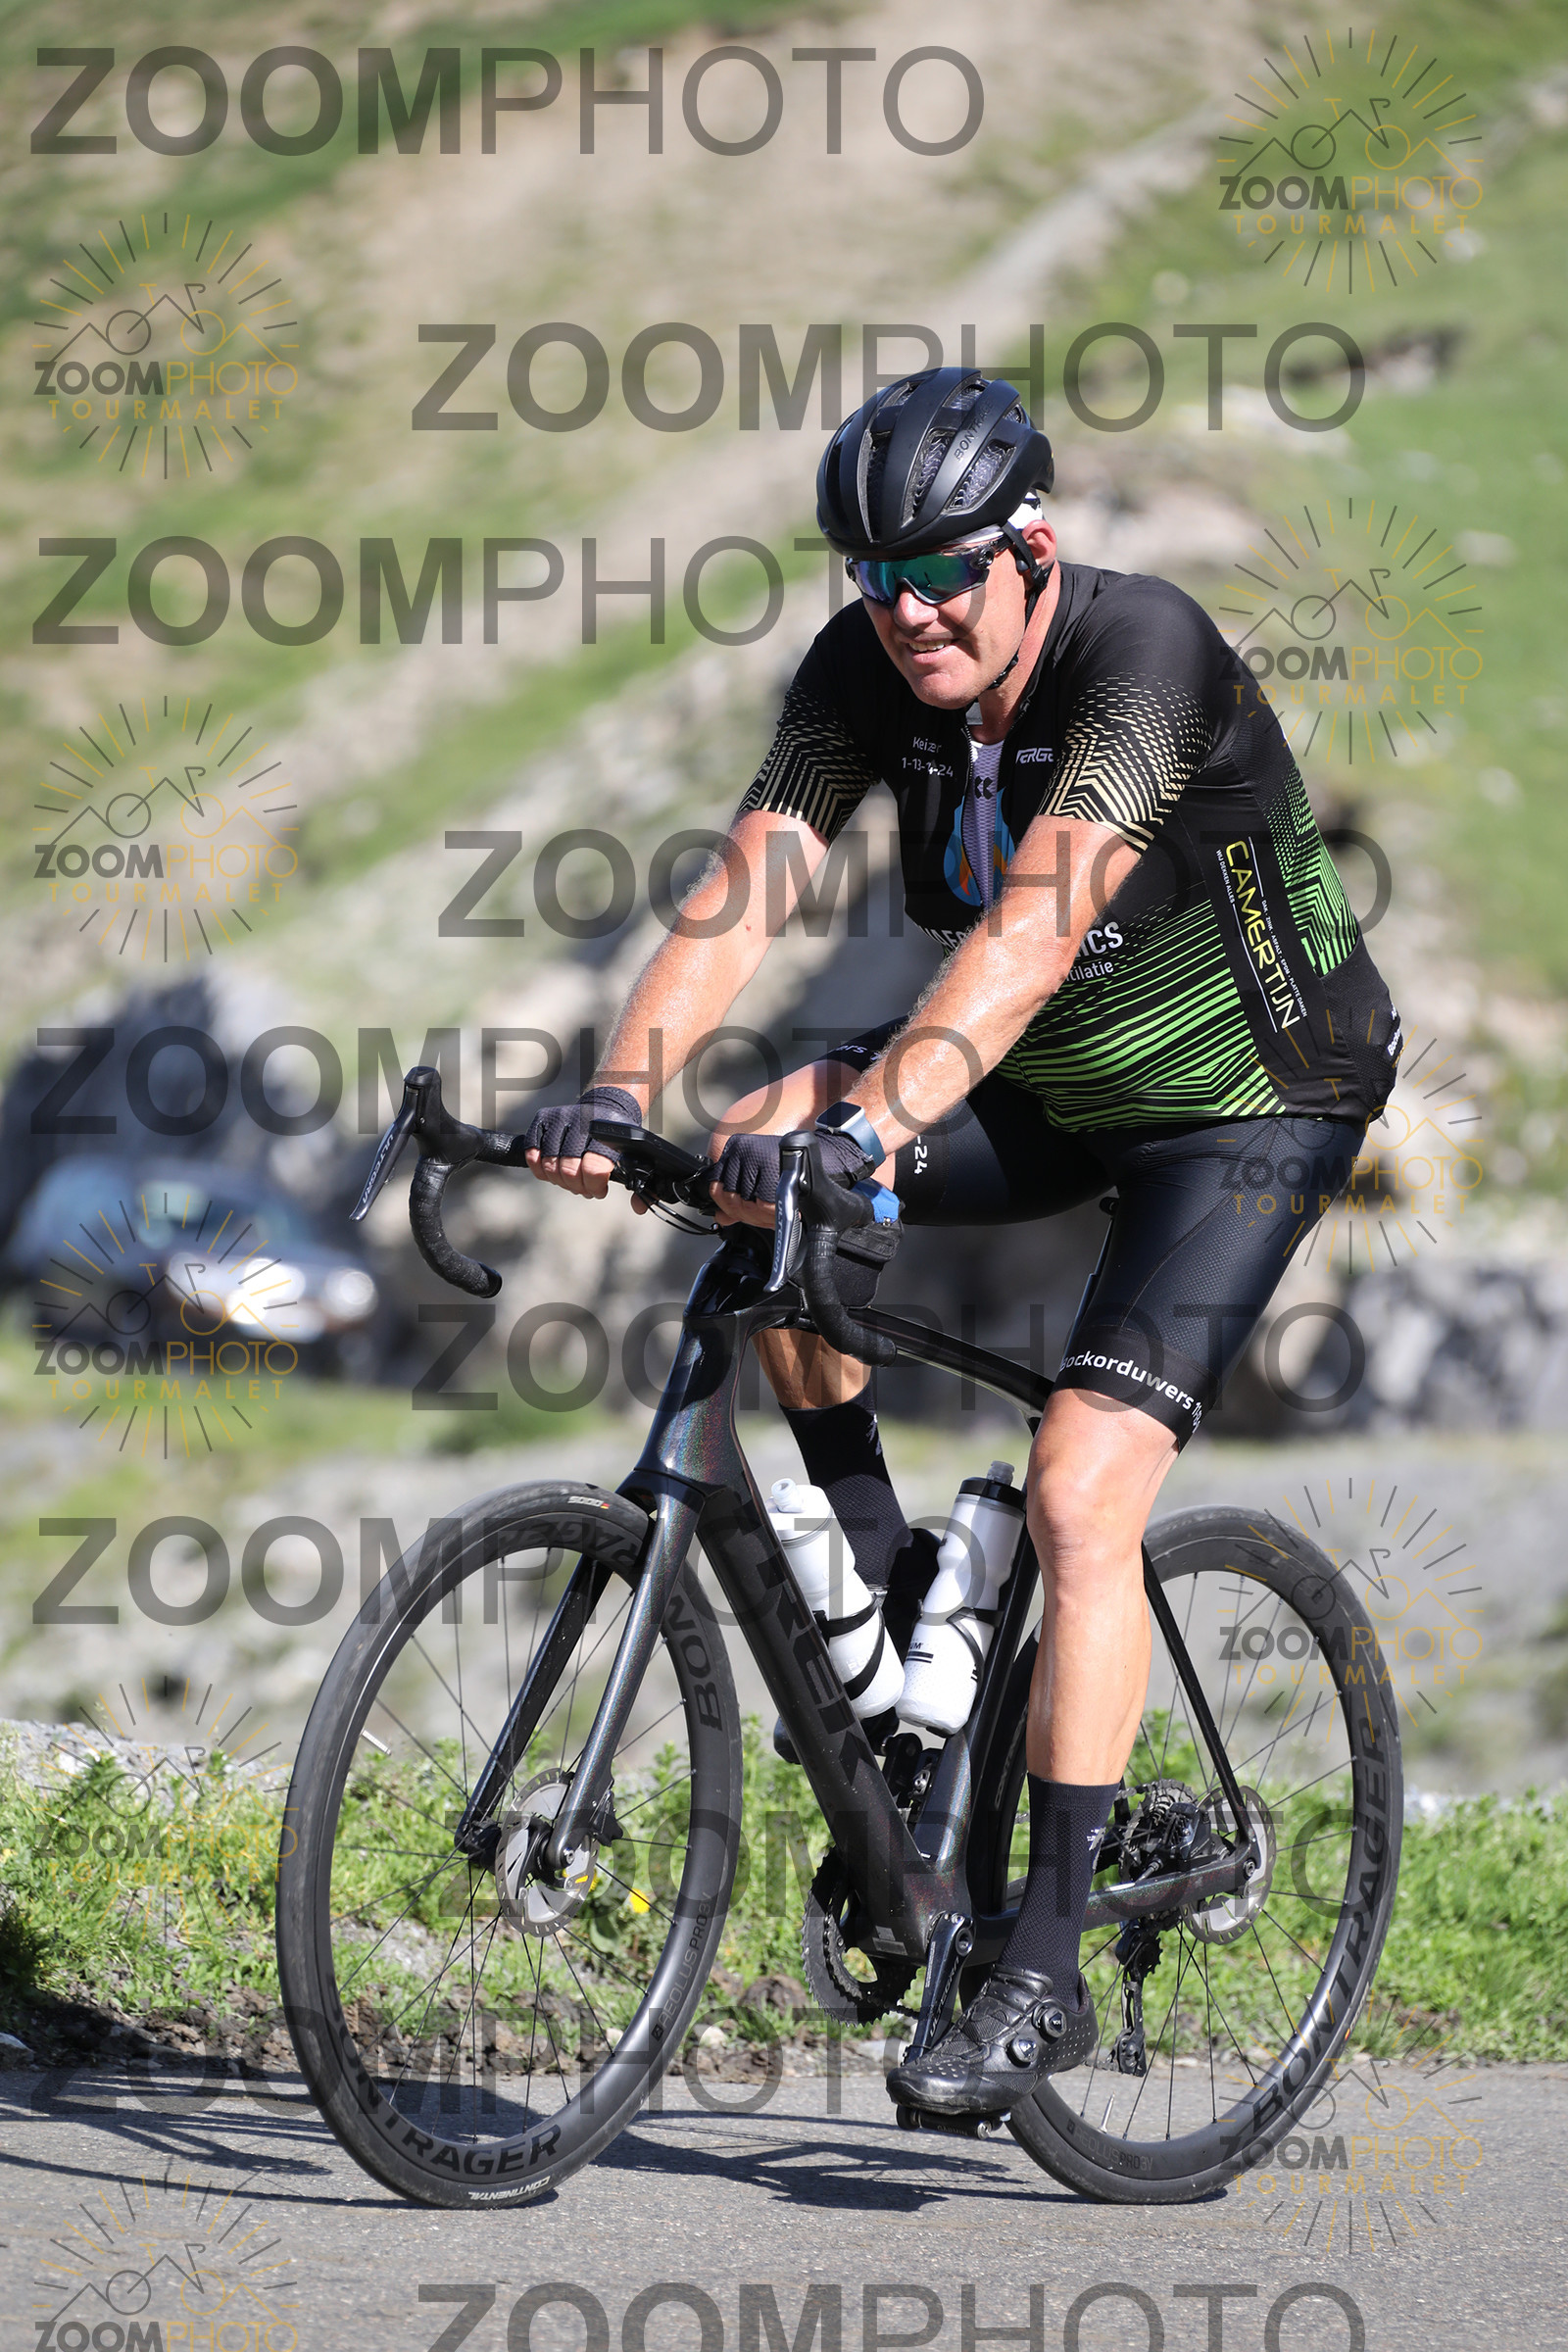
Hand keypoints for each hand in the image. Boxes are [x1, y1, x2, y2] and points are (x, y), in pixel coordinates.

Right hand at [525, 1085, 640, 1199]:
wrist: (605, 1105)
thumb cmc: (616, 1137)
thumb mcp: (632, 1154)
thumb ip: (637, 1183)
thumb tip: (639, 1209)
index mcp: (607, 1131)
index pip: (593, 1167)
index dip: (593, 1186)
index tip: (599, 1190)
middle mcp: (582, 1121)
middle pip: (569, 1168)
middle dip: (576, 1186)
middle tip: (583, 1188)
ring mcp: (560, 1118)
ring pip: (550, 1163)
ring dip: (558, 1180)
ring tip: (569, 1181)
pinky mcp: (543, 1118)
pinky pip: (533, 1150)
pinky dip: (539, 1167)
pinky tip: (550, 1173)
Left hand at [708, 1128, 867, 1226]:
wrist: (825, 1156)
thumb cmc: (794, 1169)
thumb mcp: (760, 1180)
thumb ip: (738, 1198)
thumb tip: (721, 1216)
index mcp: (734, 1148)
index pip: (716, 1188)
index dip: (730, 1208)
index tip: (746, 1214)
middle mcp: (741, 1149)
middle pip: (729, 1198)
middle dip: (746, 1215)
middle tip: (764, 1219)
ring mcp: (754, 1155)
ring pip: (745, 1204)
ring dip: (760, 1218)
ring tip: (773, 1216)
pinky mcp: (771, 1165)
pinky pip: (763, 1204)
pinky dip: (771, 1215)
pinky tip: (779, 1213)